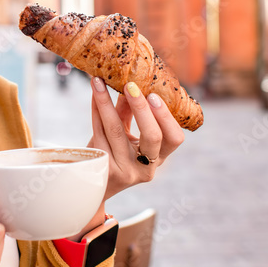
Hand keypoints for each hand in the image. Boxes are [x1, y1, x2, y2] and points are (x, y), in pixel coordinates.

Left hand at [87, 77, 184, 201]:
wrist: (93, 184)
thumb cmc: (114, 153)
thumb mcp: (127, 136)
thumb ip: (129, 113)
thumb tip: (129, 82)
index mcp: (159, 159)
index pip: (174, 138)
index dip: (166, 116)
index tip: (153, 94)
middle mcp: (145, 168)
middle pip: (152, 137)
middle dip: (142, 108)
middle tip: (130, 85)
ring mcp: (125, 170)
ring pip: (117, 131)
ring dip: (107, 102)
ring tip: (100, 82)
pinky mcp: (103, 168)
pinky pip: (99, 133)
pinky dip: (96, 111)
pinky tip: (94, 95)